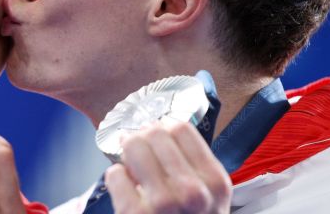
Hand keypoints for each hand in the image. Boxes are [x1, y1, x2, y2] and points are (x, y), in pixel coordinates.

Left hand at [105, 122, 231, 213]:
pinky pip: (115, 174)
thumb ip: (194, 165)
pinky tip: (126, 188)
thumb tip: (161, 126)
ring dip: (127, 152)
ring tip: (131, 165)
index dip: (163, 126)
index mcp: (214, 182)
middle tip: (138, 146)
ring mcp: (162, 204)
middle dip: (142, 137)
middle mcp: (191, 191)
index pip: (181, 128)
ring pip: (132, 147)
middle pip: (154, 134)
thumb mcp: (209, 198)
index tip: (156, 133)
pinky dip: (116, 177)